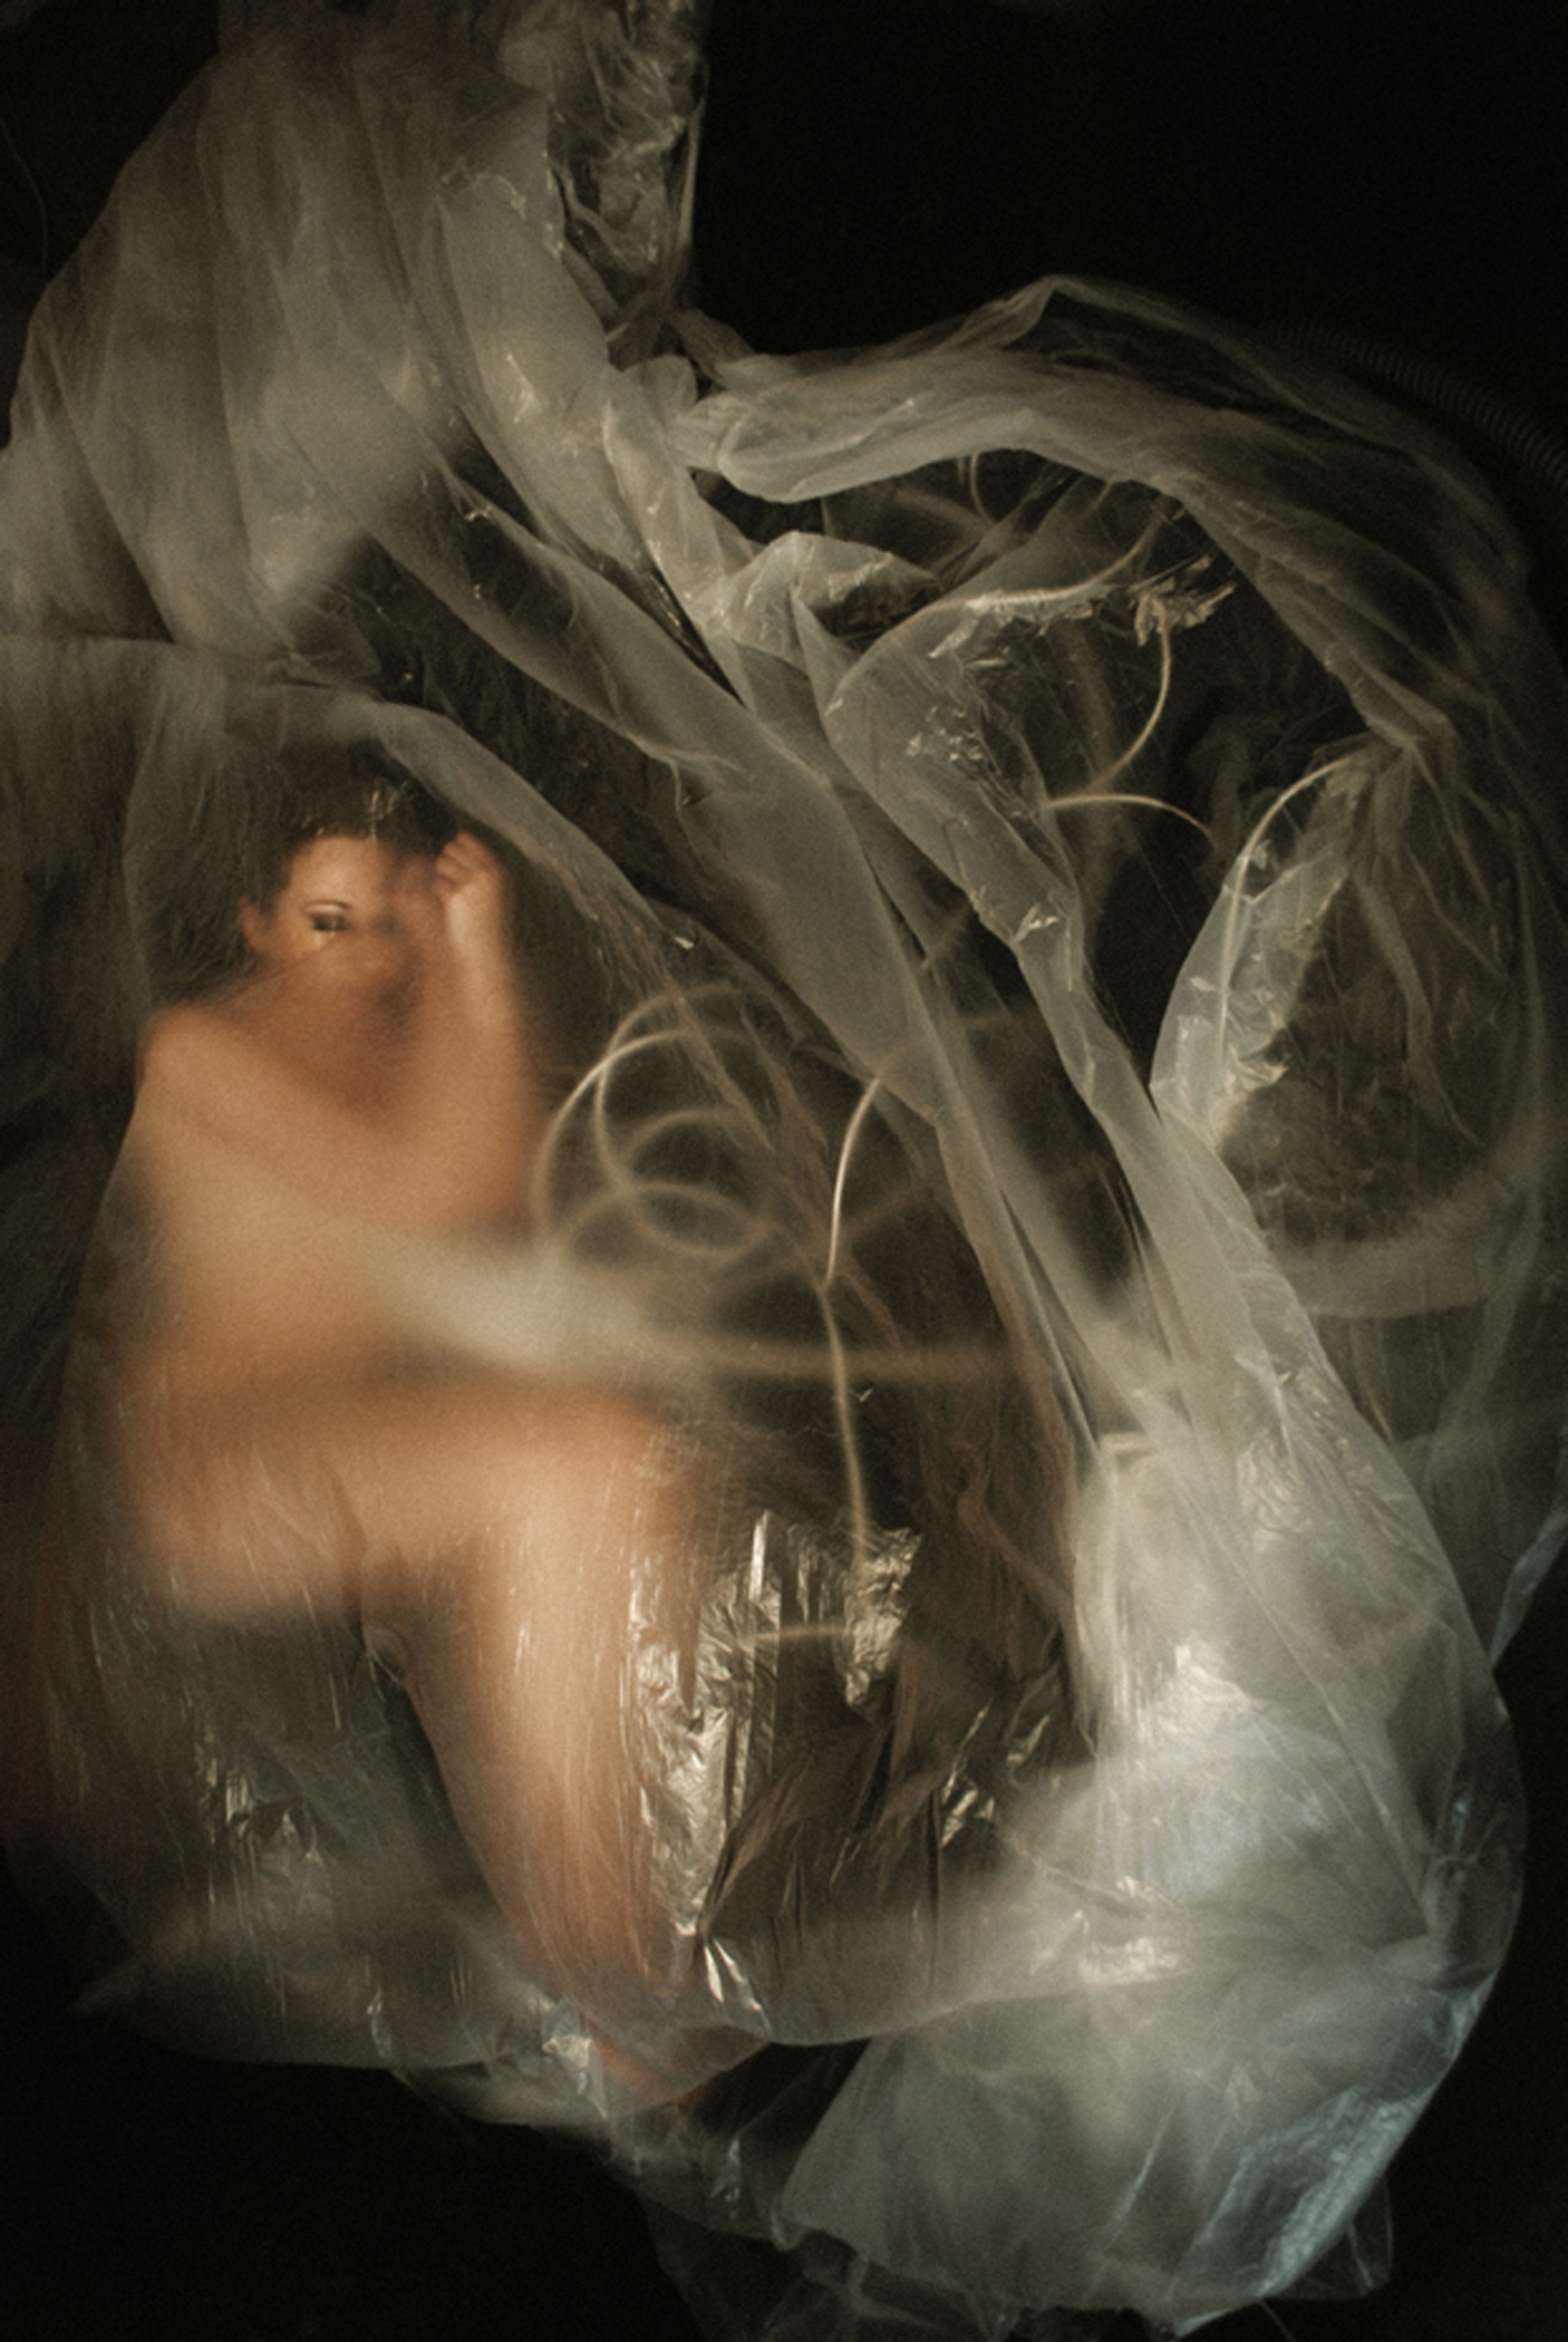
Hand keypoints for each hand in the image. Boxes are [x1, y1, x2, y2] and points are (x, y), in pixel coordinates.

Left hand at [431, 831, 511, 967]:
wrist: (487, 950)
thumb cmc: (490, 921)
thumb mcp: (495, 890)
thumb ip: (482, 867)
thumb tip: (461, 840)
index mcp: (498, 870)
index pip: (470, 842)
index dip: (460, 846)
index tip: (456, 852)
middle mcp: (485, 873)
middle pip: (453, 850)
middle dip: (448, 859)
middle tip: (451, 876)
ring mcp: (469, 884)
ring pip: (442, 864)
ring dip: (442, 874)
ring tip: (451, 891)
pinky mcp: (453, 897)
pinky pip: (437, 883)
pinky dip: (439, 892)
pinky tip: (449, 905)